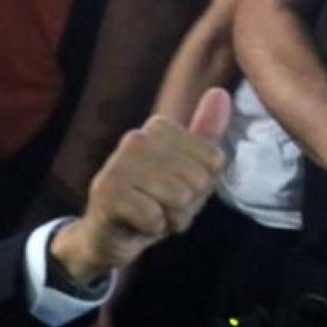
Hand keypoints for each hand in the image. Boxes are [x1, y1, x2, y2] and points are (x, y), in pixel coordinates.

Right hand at [52, 88, 230, 279]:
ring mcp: (117, 163)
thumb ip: (205, 133)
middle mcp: (135, 138)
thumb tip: (220, 92)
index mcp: (157, 127)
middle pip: (198, 180)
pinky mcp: (106, 191)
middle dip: (187, 205)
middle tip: (161, 206)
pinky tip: (135, 224)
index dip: (203, 185)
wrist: (106, 235)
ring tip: (151, 216)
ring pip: (178, 198)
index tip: (176, 188)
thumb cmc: (151, 201)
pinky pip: (154, 216)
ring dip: (170, 219)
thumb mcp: (186, 169)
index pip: (214, 160)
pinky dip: (151, 228)